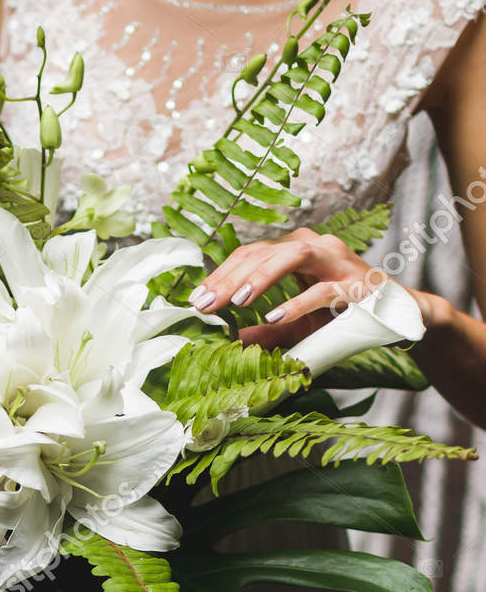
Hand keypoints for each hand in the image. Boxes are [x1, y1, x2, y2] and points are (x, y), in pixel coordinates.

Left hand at [188, 228, 383, 351]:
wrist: (396, 316)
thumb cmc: (342, 315)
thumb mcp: (296, 326)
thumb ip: (264, 333)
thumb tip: (228, 344)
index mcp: (295, 250)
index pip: (249, 254)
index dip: (220, 275)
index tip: (194, 300)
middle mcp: (314, 247)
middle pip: (264, 251)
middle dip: (231, 277)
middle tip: (205, 303)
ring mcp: (337, 260)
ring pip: (293, 255)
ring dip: (262, 276)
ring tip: (238, 299)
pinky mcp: (357, 282)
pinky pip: (323, 288)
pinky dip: (298, 301)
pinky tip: (275, 315)